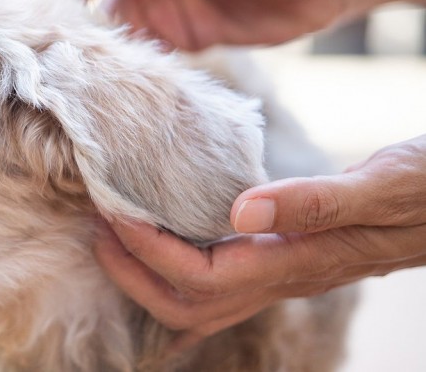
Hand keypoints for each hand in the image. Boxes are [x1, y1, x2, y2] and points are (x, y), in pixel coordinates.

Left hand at [94, 134, 425, 349]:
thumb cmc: (423, 191)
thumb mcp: (380, 184)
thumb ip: (314, 200)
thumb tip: (240, 210)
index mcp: (295, 262)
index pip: (201, 277)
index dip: (149, 250)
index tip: (113, 212)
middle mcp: (283, 280)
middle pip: (189, 307)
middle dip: (133, 275)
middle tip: (98, 230)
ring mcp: (283, 277)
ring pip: (201, 304)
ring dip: (149, 276)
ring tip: (115, 235)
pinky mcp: (283, 262)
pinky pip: (219, 286)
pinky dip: (179, 273)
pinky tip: (162, 247)